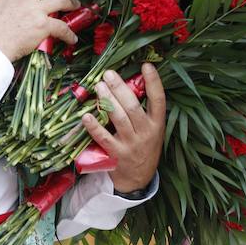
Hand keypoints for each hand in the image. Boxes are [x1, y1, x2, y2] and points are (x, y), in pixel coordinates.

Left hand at [81, 63, 165, 192]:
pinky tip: (86, 115)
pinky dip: (94, 126)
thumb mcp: (153, 130)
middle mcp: (146, 133)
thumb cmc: (144, 147)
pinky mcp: (116, 154)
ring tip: (99, 86)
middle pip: (133, 107)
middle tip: (108, 73)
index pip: (159, 100)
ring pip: (119, 119)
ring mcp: (131, 144)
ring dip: (108, 101)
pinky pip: (104, 138)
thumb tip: (131, 81)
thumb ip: (145, 111)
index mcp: (157, 124)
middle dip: (120, 88)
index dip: (154, 82)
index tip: (146, 65)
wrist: (138, 179)